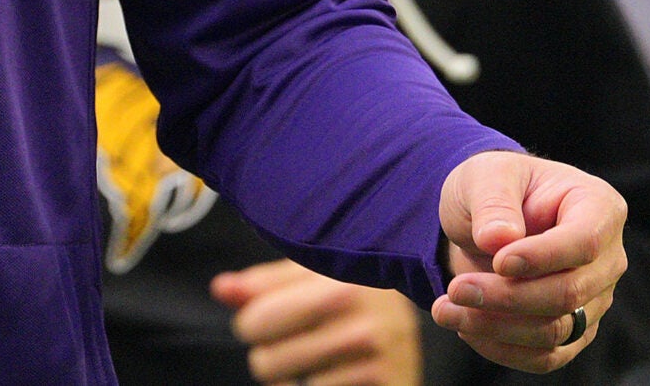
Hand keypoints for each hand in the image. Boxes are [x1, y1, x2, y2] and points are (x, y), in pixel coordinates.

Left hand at [211, 258, 422, 385]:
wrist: (429, 310)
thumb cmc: (354, 289)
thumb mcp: (312, 274)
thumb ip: (263, 283)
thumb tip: (220, 290)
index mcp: (337, 287)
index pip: (256, 322)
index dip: (251, 322)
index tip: (267, 316)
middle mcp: (359, 327)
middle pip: (266, 362)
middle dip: (268, 353)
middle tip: (293, 339)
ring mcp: (374, 366)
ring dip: (291, 376)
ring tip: (315, 354)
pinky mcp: (387, 385)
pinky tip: (334, 373)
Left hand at [434, 151, 625, 371]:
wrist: (488, 220)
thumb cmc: (495, 188)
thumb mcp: (486, 176)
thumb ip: (493, 202)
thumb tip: (499, 239)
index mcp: (598, 207)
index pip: (584, 242)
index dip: (542, 257)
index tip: (497, 261)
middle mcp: (607, 259)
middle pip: (569, 293)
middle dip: (507, 297)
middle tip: (456, 289)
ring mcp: (594, 299)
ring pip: (556, 331)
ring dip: (495, 327)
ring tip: (445, 310)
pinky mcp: (574, 331)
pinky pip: (546, 356)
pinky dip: (501, 348)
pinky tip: (464, 328)